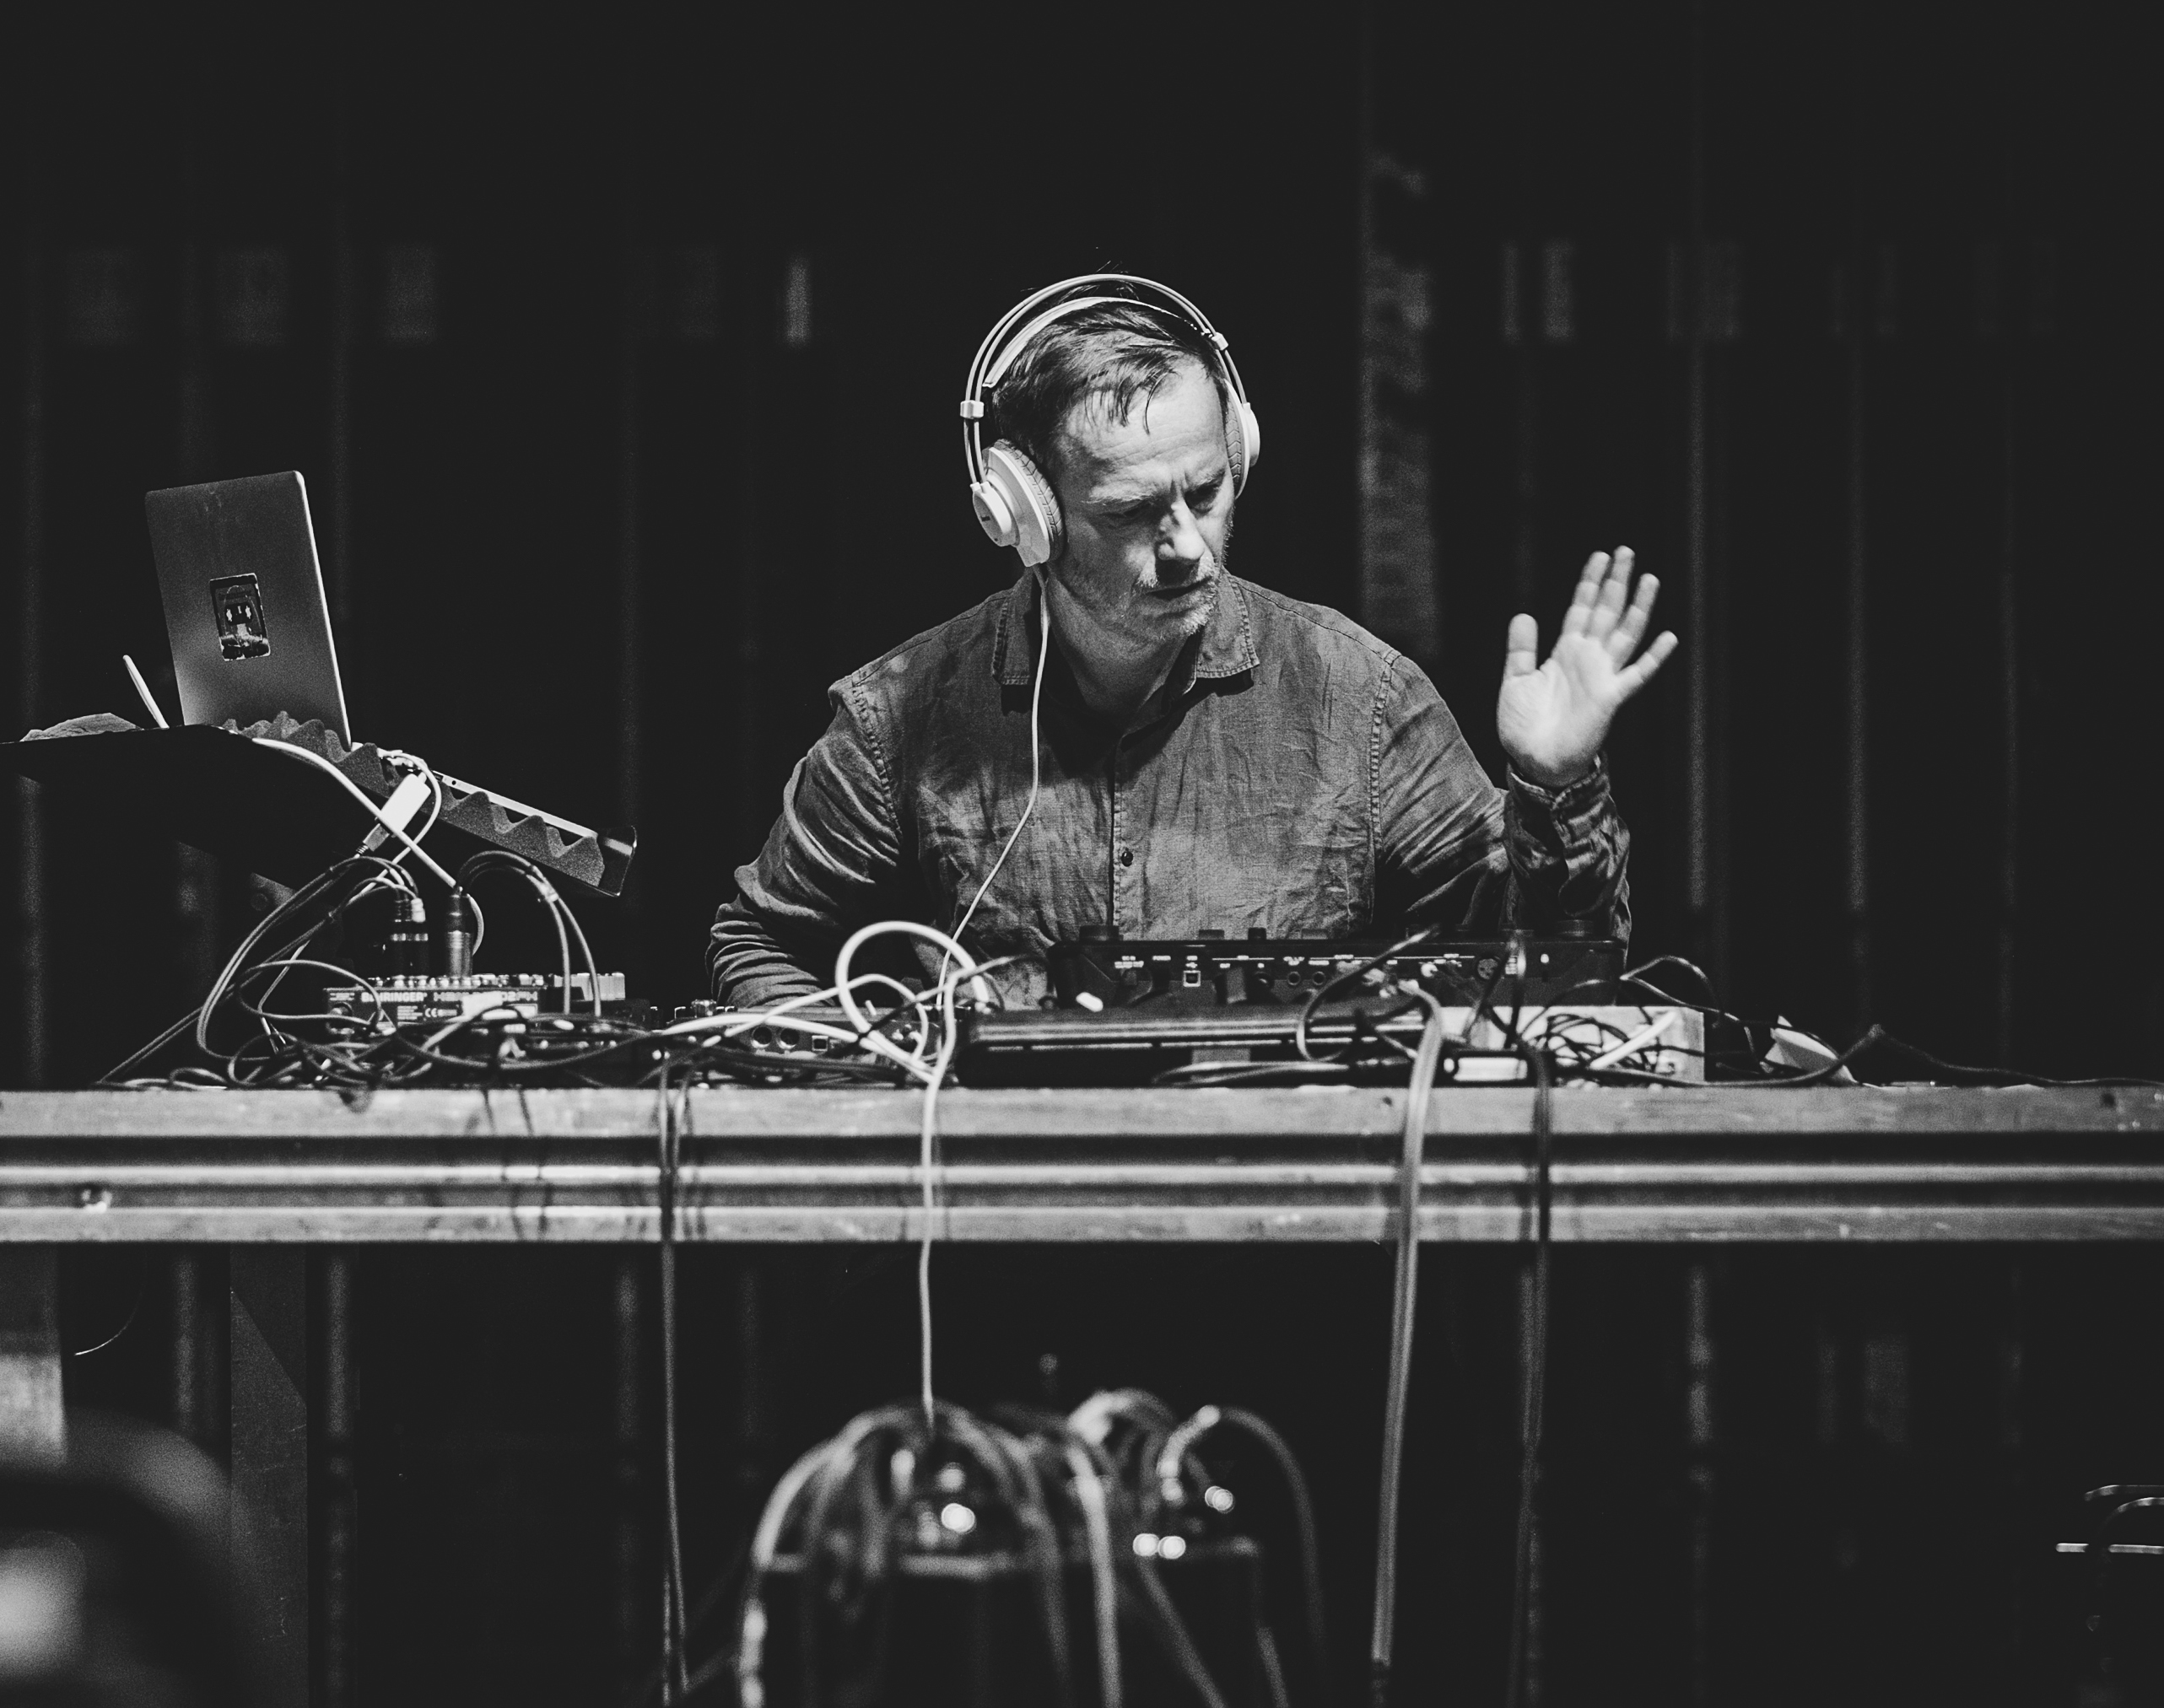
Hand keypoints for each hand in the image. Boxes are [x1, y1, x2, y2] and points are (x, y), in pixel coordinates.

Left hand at [1496, 547, 1677, 788]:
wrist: (1533, 762)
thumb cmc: (1523, 726)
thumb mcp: (1515, 681)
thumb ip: (1521, 649)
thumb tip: (1524, 614)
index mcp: (1565, 652)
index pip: (1581, 608)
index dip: (1590, 582)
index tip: (1600, 556)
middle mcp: (1587, 658)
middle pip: (1606, 611)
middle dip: (1616, 581)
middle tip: (1626, 551)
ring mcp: (1602, 676)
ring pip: (1625, 633)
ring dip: (1638, 607)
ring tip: (1649, 578)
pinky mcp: (1611, 698)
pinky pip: (1636, 674)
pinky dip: (1653, 657)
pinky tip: (1669, 637)